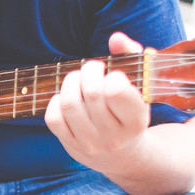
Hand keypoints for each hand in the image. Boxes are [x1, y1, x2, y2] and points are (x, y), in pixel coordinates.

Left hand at [44, 32, 149, 176]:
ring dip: (71, 82)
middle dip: (89, 71)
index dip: (112, 76)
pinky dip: (56, 101)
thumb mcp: (141, 86)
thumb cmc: (131, 110)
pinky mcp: (70, 145)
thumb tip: (116, 38)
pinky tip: (67, 97)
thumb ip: (132, 56)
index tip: (114, 75)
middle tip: (94, 68)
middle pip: (92, 93)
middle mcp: (113, 136)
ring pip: (70, 104)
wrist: (123, 156)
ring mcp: (90, 143)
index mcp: (136, 121)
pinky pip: (53, 118)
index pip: (116, 92)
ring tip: (79, 78)